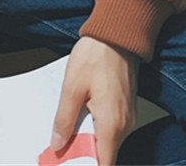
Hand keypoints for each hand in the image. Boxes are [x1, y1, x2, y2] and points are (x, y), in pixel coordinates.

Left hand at [51, 36, 138, 165]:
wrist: (117, 33)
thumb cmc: (97, 54)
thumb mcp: (72, 86)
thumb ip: (64, 119)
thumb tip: (58, 143)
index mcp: (112, 124)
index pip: (103, 165)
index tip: (69, 161)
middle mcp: (125, 125)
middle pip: (104, 155)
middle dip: (82, 154)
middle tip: (61, 147)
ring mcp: (127, 117)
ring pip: (107, 141)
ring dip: (87, 140)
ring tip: (67, 131)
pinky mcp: (126, 108)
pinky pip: (110, 128)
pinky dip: (95, 128)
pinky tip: (80, 117)